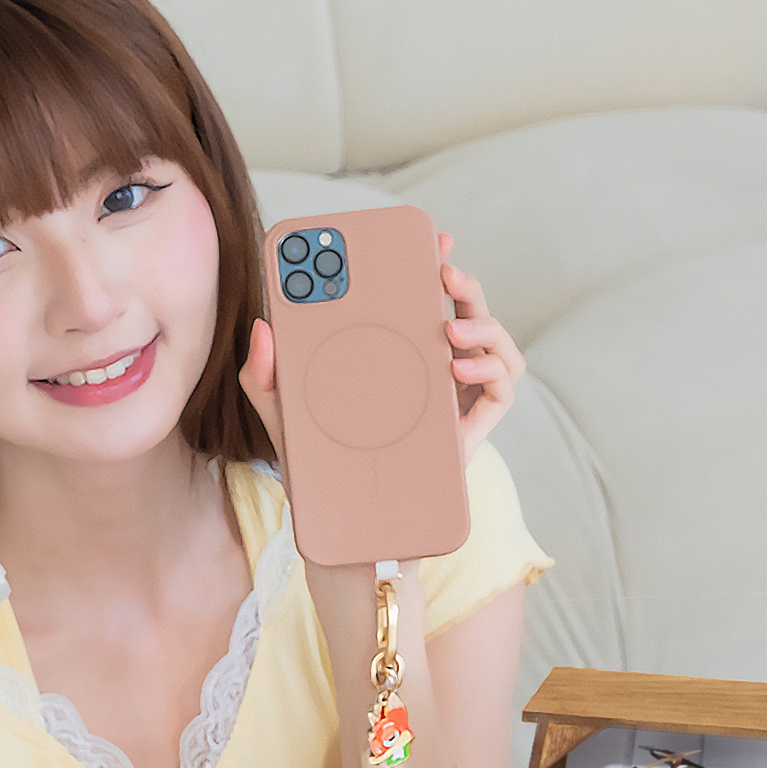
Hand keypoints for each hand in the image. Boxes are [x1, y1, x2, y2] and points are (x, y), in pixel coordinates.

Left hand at [237, 231, 525, 479]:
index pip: (427, 298)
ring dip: (484, 324)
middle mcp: (437, 368)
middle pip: (467, 310)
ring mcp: (461, 398)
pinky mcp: (475, 429)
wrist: (348, 528)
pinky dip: (492, 368)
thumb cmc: (320, 467)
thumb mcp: (284, 415)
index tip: (433, 238)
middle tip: (442, 271)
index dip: (436, 264)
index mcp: (401, 354)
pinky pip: (504, 387)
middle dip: (463, 283)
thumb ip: (265, 375)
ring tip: (450, 332)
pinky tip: (459, 368)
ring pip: (496, 341)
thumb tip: (263, 327)